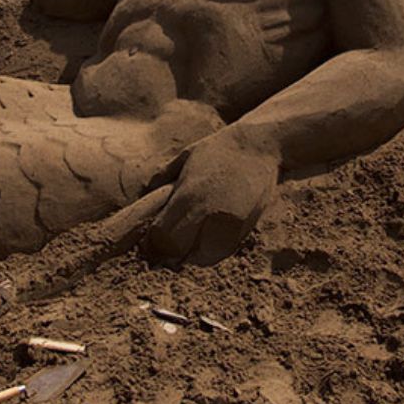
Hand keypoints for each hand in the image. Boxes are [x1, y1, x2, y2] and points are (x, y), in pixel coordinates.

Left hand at [146, 131, 278, 265]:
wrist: (260, 146)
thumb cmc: (220, 149)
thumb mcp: (186, 156)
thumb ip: (162, 177)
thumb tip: (142, 195)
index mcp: (188, 196)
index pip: (161, 235)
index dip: (152, 242)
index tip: (150, 240)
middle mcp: (208, 214)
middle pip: (178, 251)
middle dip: (169, 251)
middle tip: (166, 244)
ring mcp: (229, 224)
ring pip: (202, 257)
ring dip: (191, 254)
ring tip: (188, 240)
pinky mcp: (245, 229)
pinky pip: (222, 252)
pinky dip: (211, 250)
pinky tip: (207, 236)